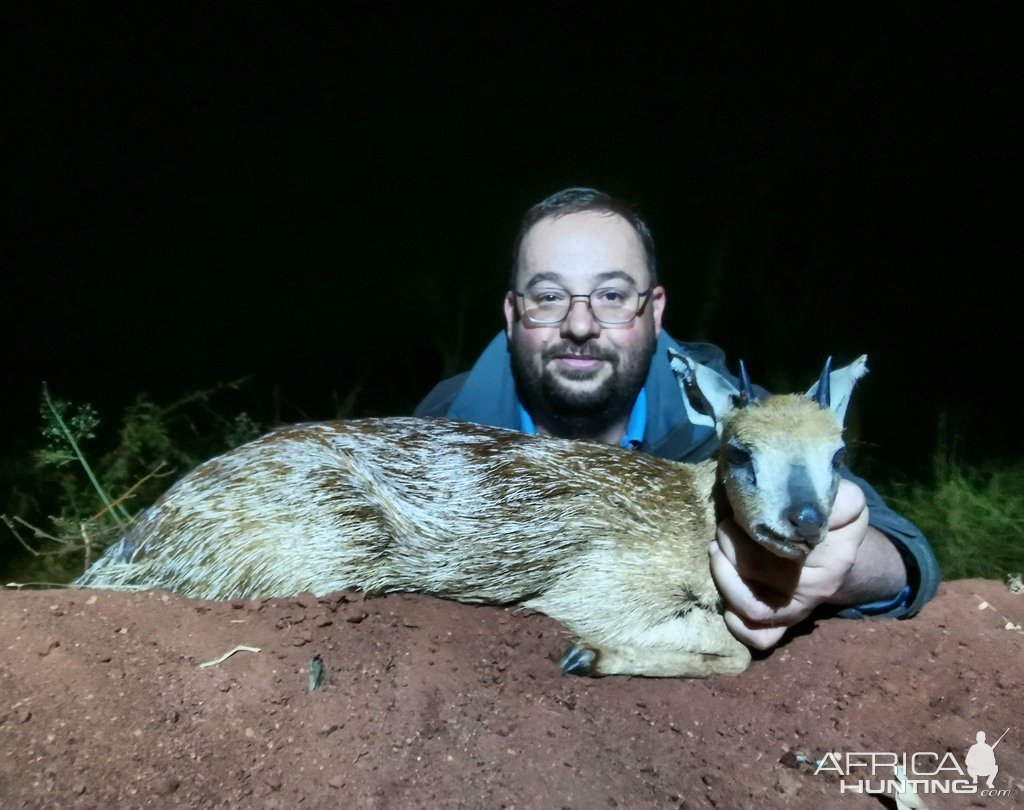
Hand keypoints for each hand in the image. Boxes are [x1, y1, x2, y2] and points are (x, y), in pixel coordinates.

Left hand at [709, 479, 869, 649]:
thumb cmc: (832, 520)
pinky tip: (726, 600)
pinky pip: (760, 638)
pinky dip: (738, 624)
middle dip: (732, 544)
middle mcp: (816, 588)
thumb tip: (806, 492)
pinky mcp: (783, 623)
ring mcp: (798, 608)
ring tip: (716, 551)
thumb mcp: (845, 501)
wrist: (839, 552)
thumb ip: (832, 494)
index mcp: (834, 555)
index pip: (789, 543)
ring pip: (753, 607)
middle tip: (725, 527)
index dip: (758, 525)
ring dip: (724, 577)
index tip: (747, 510)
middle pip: (760, 572)